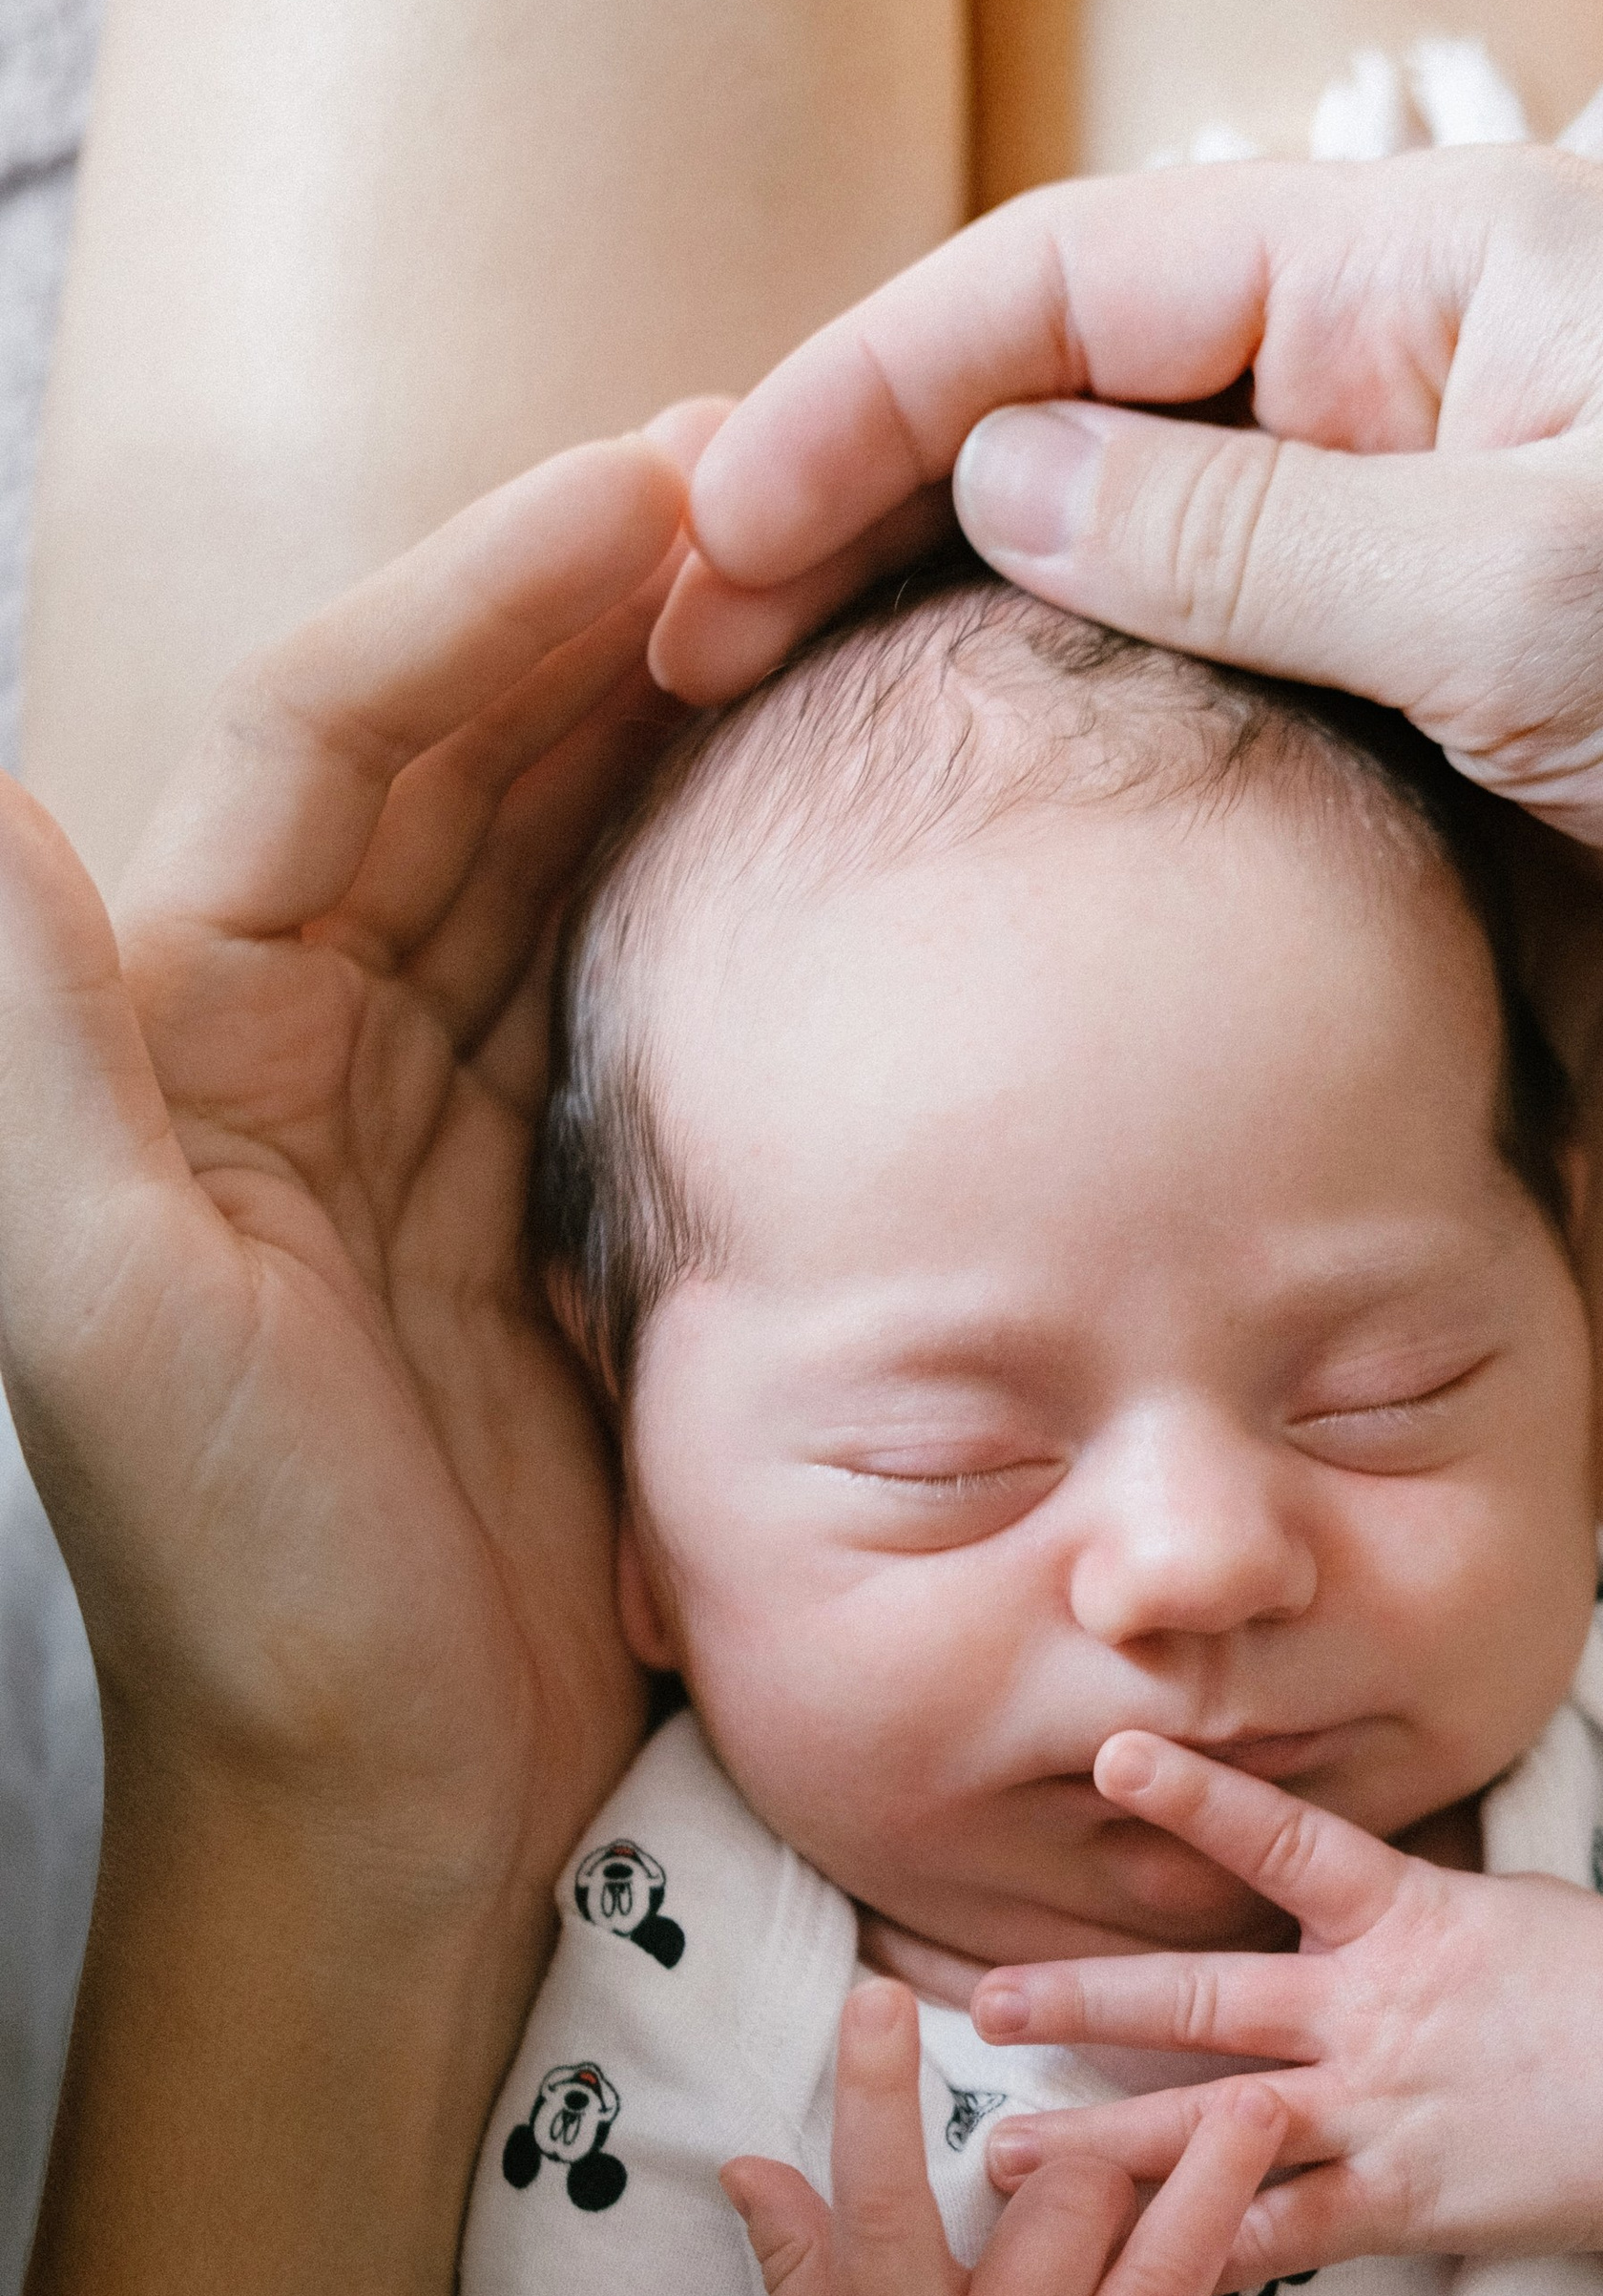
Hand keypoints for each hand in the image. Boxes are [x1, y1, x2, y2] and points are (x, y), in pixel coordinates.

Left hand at [0, 436, 694, 1905]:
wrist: (384, 1820)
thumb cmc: (248, 1590)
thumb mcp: (104, 1317)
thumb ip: (35, 1050)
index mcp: (191, 1030)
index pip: (340, 737)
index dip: (487, 588)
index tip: (663, 478)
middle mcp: (302, 1044)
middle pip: (459, 753)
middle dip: (601, 598)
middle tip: (793, 475)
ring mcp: (436, 1124)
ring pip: (557, 848)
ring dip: (672, 708)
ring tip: (830, 584)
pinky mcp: (553, 1213)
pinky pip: (632, 989)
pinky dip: (715, 876)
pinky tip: (821, 804)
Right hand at [646, 146, 1602, 1135]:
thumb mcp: (1527, 596)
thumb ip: (1247, 539)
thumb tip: (998, 484)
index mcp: (1418, 275)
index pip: (1065, 291)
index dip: (859, 403)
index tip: (704, 534)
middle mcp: (1406, 375)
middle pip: (1071, 404)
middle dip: (873, 512)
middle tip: (694, 654)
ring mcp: (1432, 525)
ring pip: (1141, 551)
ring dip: (971, 627)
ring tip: (791, 735)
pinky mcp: (1467, 675)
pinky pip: (1243, 676)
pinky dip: (1112, 724)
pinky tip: (1005, 806)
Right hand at [726, 1981, 1404, 2295]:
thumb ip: (798, 2266)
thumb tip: (747, 2160)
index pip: (881, 2203)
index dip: (875, 2099)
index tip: (880, 1997)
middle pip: (1064, 2221)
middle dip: (1103, 2144)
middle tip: (1159, 2074)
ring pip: (1163, 2291)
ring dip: (1218, 2192)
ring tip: (1271, 2101)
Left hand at [967, 1729, 1602, 2282]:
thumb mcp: (1501, 1906)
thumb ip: (1394, 1901)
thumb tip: (1318, 1870)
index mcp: (1403, 1917)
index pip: (1282, 1841)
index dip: (1196, 1797)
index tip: (1109, 1752)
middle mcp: (1372, 2013)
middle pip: (1202, 2002)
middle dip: (1086, 2001)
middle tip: (985, 2002)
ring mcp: (1379, 2113)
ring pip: (1213, 2129)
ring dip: (1102, 2142)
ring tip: (1002, 2151)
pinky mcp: (1400, 2204)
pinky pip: (1281, 2234)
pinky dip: (1202, 2248)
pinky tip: (1122, 2266)